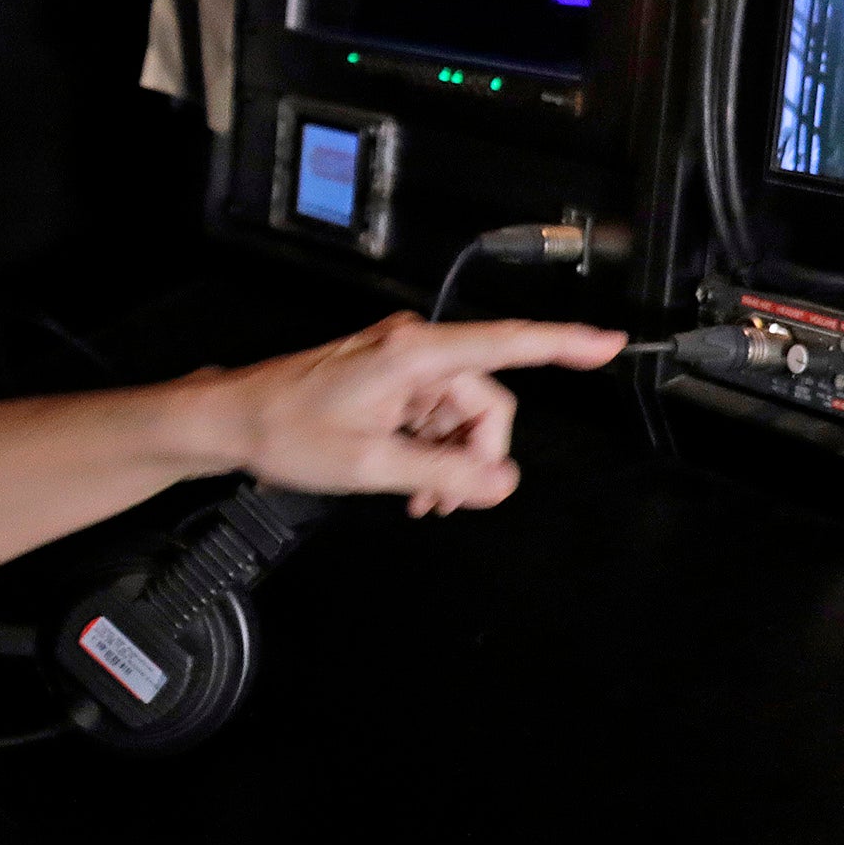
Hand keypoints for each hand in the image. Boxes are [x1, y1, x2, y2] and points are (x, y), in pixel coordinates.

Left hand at [208, 312, 625, 515]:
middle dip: (476, 453)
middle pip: (487, 402)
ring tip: (418, 497)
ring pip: (462, 415)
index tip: (609, 344)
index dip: (563, 345)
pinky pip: (435, 416)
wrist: (234, 420)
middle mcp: (415, 349)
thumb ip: (444, 473)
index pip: (506, 344)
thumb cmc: (288, 431)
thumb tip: (502, 483)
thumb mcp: (372, 464)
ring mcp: (402, 363)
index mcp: (415, 355)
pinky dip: (431, 450)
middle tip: (443, 500)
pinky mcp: (391, 379)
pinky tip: (410, 482)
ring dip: (450, 459)